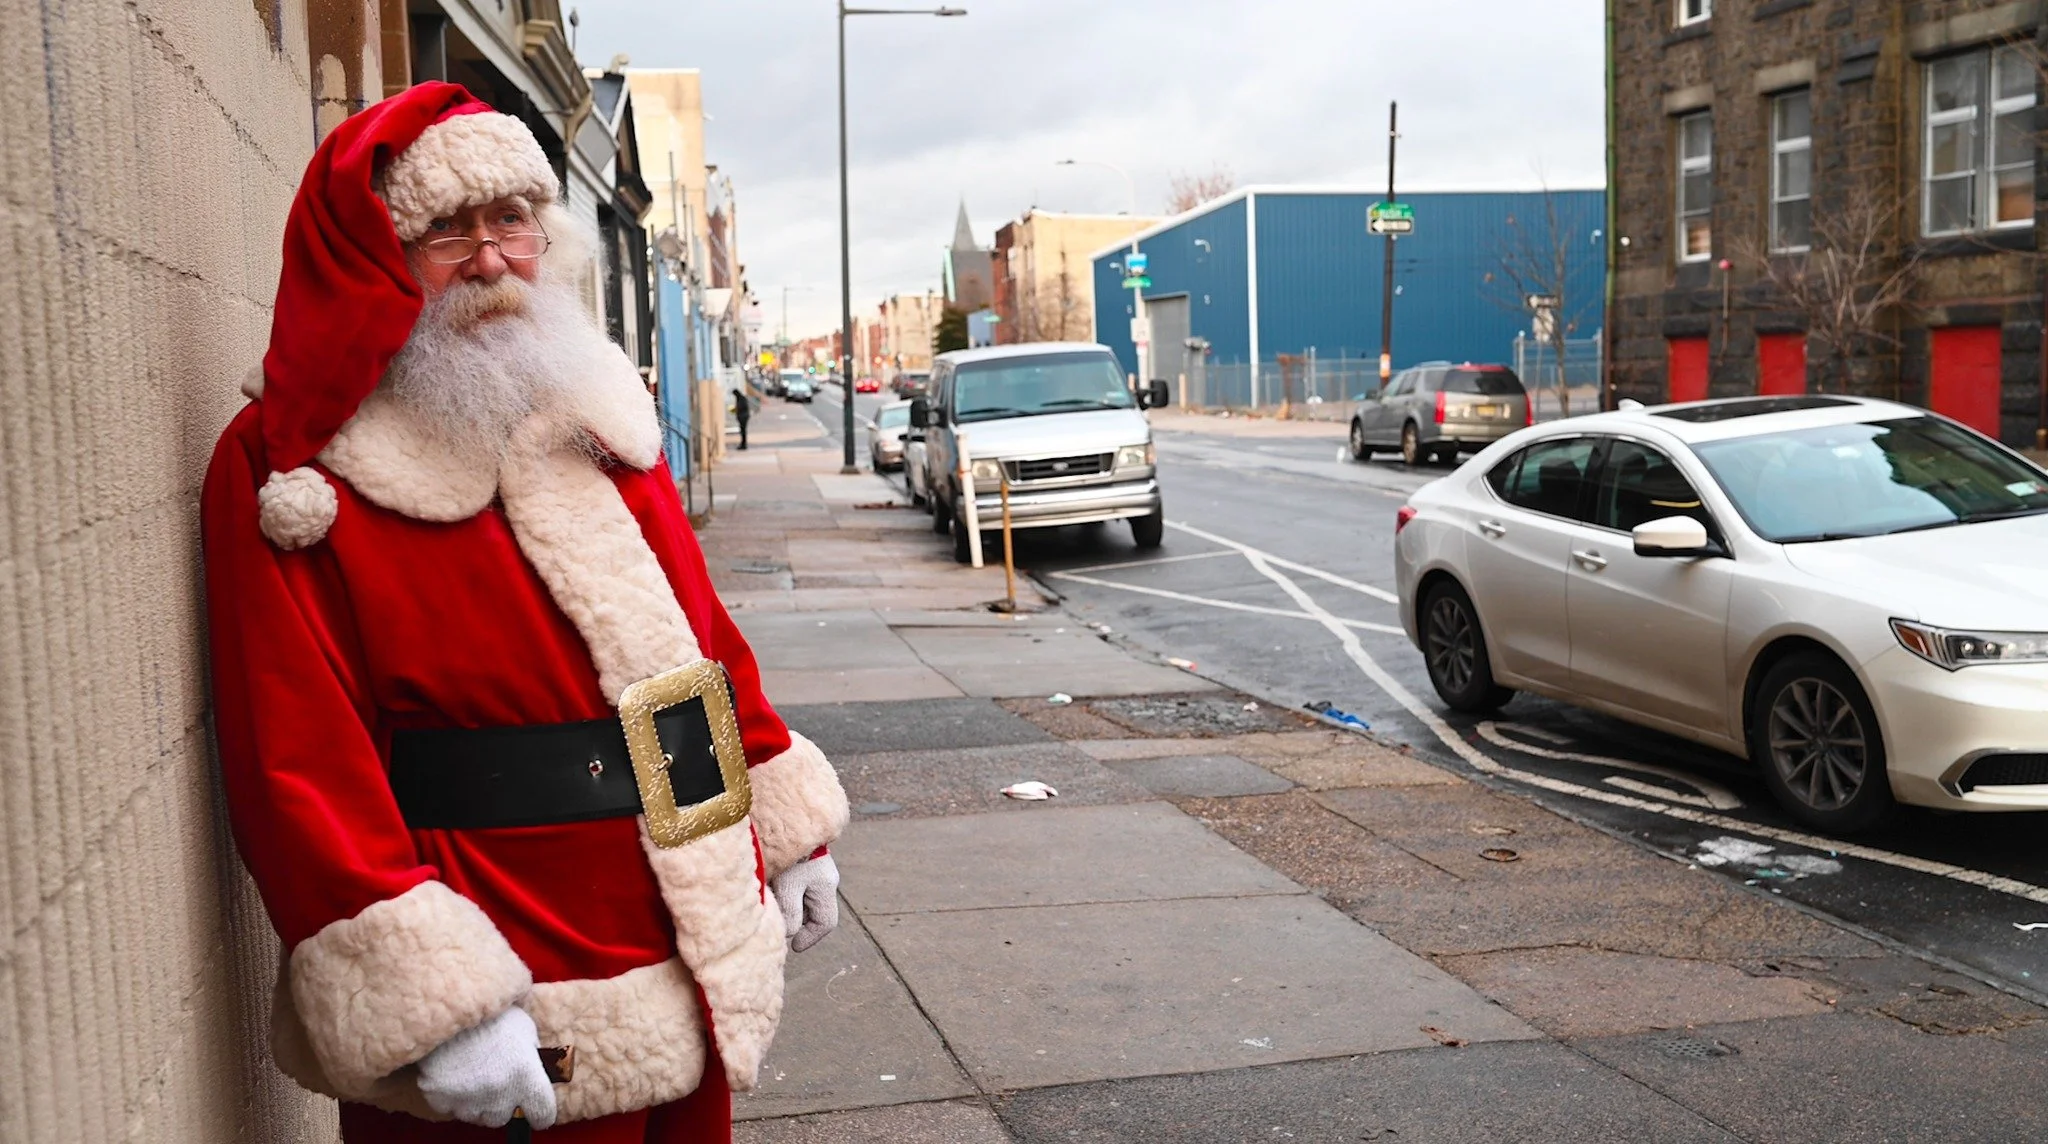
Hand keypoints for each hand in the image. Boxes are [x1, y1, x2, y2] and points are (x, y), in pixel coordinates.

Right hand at [415, 1005, 555, 1129]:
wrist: (448, 1004)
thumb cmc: (492, 1012)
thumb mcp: (524, 1028)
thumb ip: (531, 1055)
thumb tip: (533, 1070)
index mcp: (528, 1078)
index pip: (543, 1115)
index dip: (540, 1112)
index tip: (535, 1108)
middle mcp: (500, 1096)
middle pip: (503, 1117)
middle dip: (502, 1104)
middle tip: (495, 1081)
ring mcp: (468, 1100)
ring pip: (476, 1115)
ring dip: (476, 1101)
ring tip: (472, 1073)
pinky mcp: (439, 1099)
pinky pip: (449, 1107)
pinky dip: (451, 1096)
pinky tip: (452, 1072)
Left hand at [771, 853, 840, 952]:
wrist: (785, 818)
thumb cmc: (789, 854)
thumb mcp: (788, 887)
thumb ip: (791, 913)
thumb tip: (790, 933)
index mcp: (825, 886)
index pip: (826, 923)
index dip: (810, 938)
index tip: (793, 946)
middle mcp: (824, 878)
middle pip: (813, 912)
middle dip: (796, 922)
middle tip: (778, 923)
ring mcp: (813, 870)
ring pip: (802, 900)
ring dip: (788, 907)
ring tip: (771, 902)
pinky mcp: (801, 862)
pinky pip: (795, 886)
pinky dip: (783, 893)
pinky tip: (769, 887)